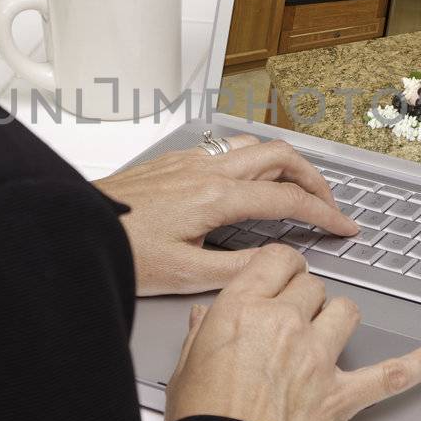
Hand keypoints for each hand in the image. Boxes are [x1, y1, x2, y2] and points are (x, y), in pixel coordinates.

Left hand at [94, 135, 359, 296]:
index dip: (324, 212)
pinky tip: (249, 183)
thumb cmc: (121, 251)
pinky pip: (229, 150)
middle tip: (328, 204)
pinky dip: (255, 161)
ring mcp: (190, 161)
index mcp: (215, 197)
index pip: (288, 198)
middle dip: (314, 177)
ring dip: (285, 163)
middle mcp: (207, 170)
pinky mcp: (175, 162)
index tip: (344, 226)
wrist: (76, 228)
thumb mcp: (184, 274)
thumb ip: (239, 270)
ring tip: (296, 189)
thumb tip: (278, 263)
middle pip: (280, 155)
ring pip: (255, 145)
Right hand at [163, 245, 420, 420]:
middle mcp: (285, 325)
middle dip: (303, 298)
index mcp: (242, 309)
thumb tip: (207, 320)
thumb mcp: (184, 368)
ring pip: (346, 311)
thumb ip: (201, 335)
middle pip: (312, 286)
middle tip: (290, 318)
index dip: (280, 268)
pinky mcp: (341, 396)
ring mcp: (318, 359)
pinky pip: (392, 373)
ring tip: (325, 332)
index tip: (278, 276)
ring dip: (338, 318)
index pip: (278, 260)